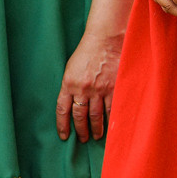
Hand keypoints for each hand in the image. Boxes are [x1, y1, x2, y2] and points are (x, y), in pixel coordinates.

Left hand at [58, 26, 121, 142]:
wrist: (106, 39)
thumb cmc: (88, 51)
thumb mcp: (72, 67)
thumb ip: (71, 86)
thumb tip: (72, 103)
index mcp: (68, 83)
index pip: (62, 110)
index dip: (63, 125)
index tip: (64, 136)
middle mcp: (82, 89)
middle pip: (80, 116)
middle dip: (81, 130)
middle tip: (83, 139)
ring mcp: (99, 89)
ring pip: (96, 116)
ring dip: (96, 128)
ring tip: (97, 136)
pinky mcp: (113, 88)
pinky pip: (112, 109)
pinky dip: (111, 120)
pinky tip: (111, 126)